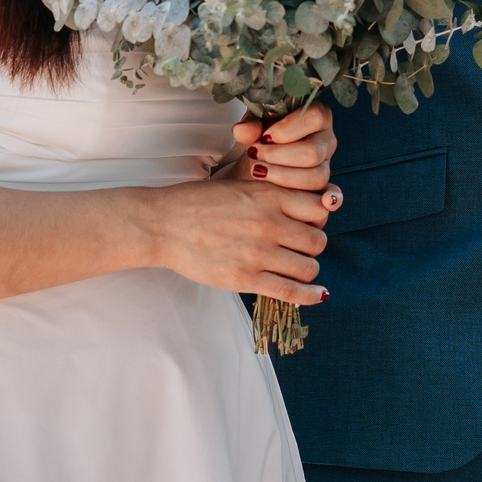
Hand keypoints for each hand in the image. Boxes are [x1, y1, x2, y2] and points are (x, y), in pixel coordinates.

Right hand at [140, 177, 332, 305]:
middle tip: (298, 250)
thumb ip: (270, 196)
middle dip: (312, 247)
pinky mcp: (245, 278)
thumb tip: (303, 207)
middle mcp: (268, 222)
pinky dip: (310, 295)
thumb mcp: (239, 186)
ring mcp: (257, 252)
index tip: (306, 225)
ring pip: (308, 267)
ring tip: (295, 269)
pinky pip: (290, 292)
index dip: (317, 219)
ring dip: (307, 270)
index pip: (318, 209)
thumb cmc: (199, 203)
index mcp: (268, 195)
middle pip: (317, 241)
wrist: (163, 224)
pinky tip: (318, 295)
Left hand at [229, 101, 340, 217]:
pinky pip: (334, 195)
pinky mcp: (324, 187)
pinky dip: (331, 199)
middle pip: (313, 152)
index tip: (263, 137)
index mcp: (318, 115)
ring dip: (284, 177)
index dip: (287, 130)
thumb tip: (241, 130)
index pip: (314, 118)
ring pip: (317, 176)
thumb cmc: (260, 137)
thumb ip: (250, 126)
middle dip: (279, 157)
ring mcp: (327, 164)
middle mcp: (327, 139)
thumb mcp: (254, 125)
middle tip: (255, 155)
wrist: (258, 161)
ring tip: (259, 171)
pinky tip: (323, 202)